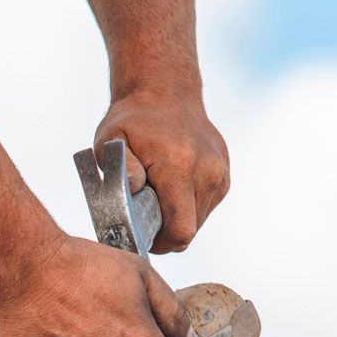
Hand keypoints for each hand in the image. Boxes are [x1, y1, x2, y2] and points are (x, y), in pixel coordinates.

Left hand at [95, 87, 229, 252]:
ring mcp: (220, 174)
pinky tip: (171, 188)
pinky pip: (205, 207)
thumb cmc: (133, 120)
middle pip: (190, 230)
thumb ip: (121, 169)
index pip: (181, 229)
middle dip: (166, 232)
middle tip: (143, 217)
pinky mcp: (225, 176)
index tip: (143, 238)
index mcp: (179, 165)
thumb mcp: (111, 139)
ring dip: (177, 219)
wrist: (167, 92)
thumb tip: (136, 191)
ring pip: (199, 221)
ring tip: (156, 198)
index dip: (161, 243)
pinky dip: (187, 206)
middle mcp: (207, 171)